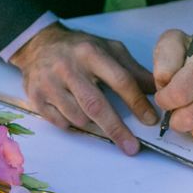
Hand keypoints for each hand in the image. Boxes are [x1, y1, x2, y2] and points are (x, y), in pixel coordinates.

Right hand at [10, 23, 157, 154]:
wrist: (39, 45)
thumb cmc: (80, 49)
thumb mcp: (108, 50)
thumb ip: (132, 70)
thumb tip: (156, 91)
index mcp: (90, 53)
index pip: (119, 80)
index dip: (136, 102)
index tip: (150, 120)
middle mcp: (68, 67)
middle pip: (96, 105)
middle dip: (116, 129)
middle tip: (131, 147)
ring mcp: (49, 83)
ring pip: (78, 118)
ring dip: (94, 126)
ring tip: (101, 123)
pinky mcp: (36, 98)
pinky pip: (61, 123)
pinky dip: (74, 125)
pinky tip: (78, 116)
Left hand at [153, 29, 192, 141]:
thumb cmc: (192, 54)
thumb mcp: (172, 44)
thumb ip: (164, 60)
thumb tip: (165, 83)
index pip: (179, 95)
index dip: (164, 99)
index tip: (164, 94)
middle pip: (190, 118)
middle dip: (174, 116)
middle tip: (175, 106)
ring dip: (187, 125)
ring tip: (189, 107)